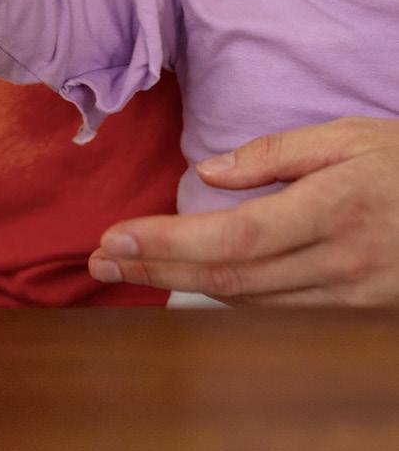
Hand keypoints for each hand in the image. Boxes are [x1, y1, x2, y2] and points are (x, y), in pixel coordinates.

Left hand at [89, 117, 398, 304]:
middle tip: (98, 261)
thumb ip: (276, 154)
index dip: (168, 244)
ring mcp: (348, 296)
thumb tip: (206, 174)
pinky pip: (274, 311)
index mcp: (335, 207)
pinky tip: (185, 284)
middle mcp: (339, 261)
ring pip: (246, 302)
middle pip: (229, 278)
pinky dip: (223, 299)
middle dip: (155, 271)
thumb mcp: (349, 136)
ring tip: (126, 268)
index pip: (233, 237)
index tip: (114, 238)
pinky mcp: (352, 314)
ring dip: (179, 287)